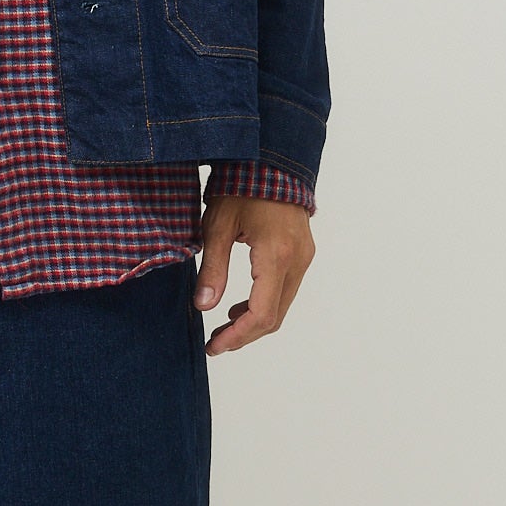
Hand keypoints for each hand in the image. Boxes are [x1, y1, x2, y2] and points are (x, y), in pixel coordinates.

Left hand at [195, 194, 314, 355]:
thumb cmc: (243, 186)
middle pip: (274, 317)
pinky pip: (285, 290)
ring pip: (282, 306)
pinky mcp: (303, 253)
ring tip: (223, 328)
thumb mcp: (218, 226)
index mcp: (276, 256)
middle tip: (215, 343)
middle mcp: (296, 261)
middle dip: (244, 335)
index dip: (237, 337)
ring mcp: (303, 257)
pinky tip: (239, 307)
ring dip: (254, 322)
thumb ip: (212, 268)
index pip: (261, 314)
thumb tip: (203, 306)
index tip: (215, 346)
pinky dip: (264, 305)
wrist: (272, 160)